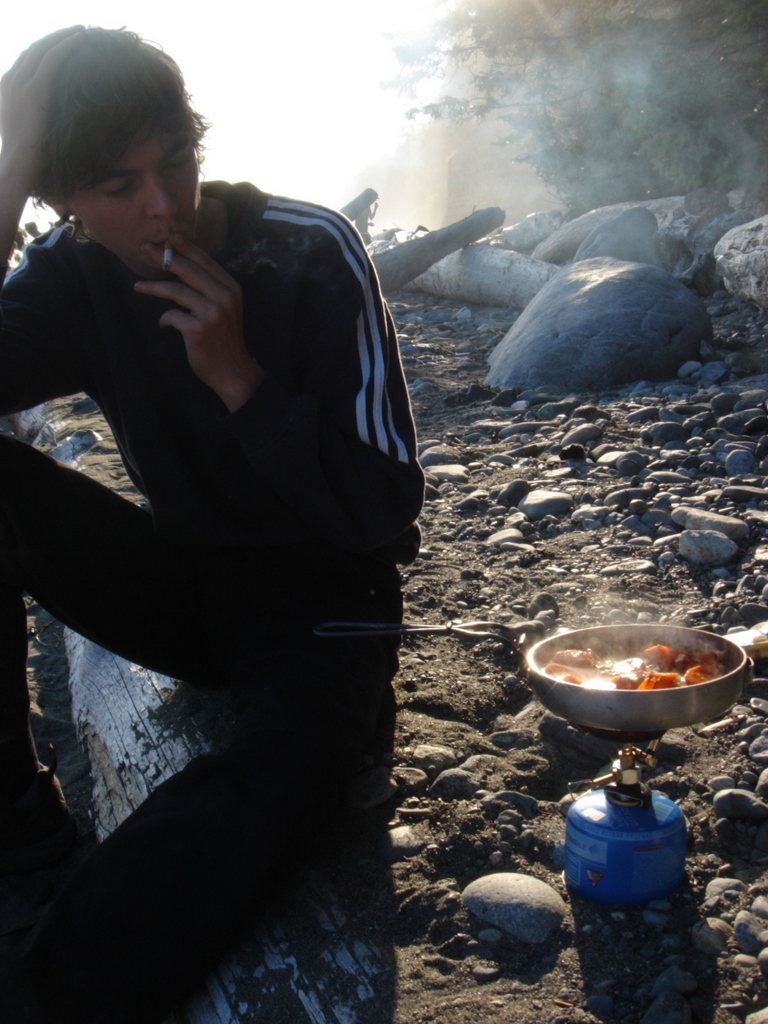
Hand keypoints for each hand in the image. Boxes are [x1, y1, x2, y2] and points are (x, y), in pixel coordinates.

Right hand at [0, 27, 83, 199]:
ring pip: (43, 49)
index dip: (44, 50)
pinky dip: (66, 45)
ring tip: (80, 30)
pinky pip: (52, 59)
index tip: (60, 45)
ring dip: (63, 36)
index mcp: (7, 87)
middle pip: (34, 49)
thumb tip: (52, 121)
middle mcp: (11, 80)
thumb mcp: (28, 131)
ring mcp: (21, 83)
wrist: (16, 166)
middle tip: (75, 31)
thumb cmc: (27, 157)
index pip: (26, 60)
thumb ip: (36, 117)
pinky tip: (79, 39)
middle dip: (55, 37)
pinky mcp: (34, 90)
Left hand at [134, 233, 263, 411]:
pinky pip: (171, 316)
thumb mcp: (225, 308)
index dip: (185, 247)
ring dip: (153, 288)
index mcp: (231, 289)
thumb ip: (210, 289)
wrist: (232, 371)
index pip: (205, 261)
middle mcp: (224, 297)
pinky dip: (164, 319)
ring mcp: (212, 313)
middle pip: (188, 270)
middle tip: (145, 249)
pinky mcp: (198, 329)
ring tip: (139, 287)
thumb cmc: (224, 339)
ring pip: (175, 290)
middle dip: (163, 257)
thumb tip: (182, 268)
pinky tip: (164, 324)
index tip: (168, 237)